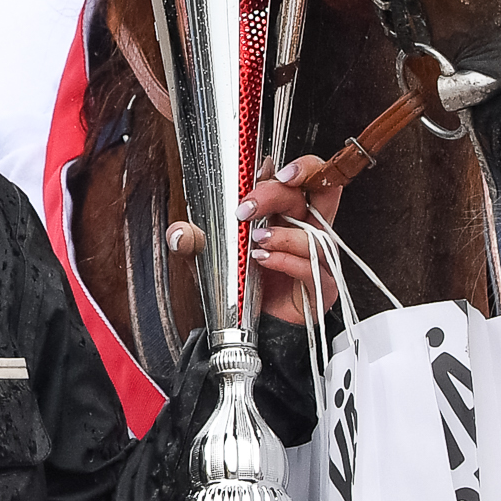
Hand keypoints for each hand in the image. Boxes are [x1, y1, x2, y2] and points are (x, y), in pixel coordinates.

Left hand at [166, 156, 345, 326]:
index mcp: (287, 215)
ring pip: (316, 230)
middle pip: (319, 190)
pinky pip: (312, 266)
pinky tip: (264, 260)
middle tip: (249, 204)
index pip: (301, 180)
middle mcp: (307, 229)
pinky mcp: (321, 285)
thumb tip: (179, 231)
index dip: (293, 168)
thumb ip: (195, 244)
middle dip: (285, 189)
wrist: (252, 332)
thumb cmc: (243, 288)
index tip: (264, 167)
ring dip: (283, 231)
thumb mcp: (210, 261)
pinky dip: (286, 260)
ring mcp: (318, 256)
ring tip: (254, 239)